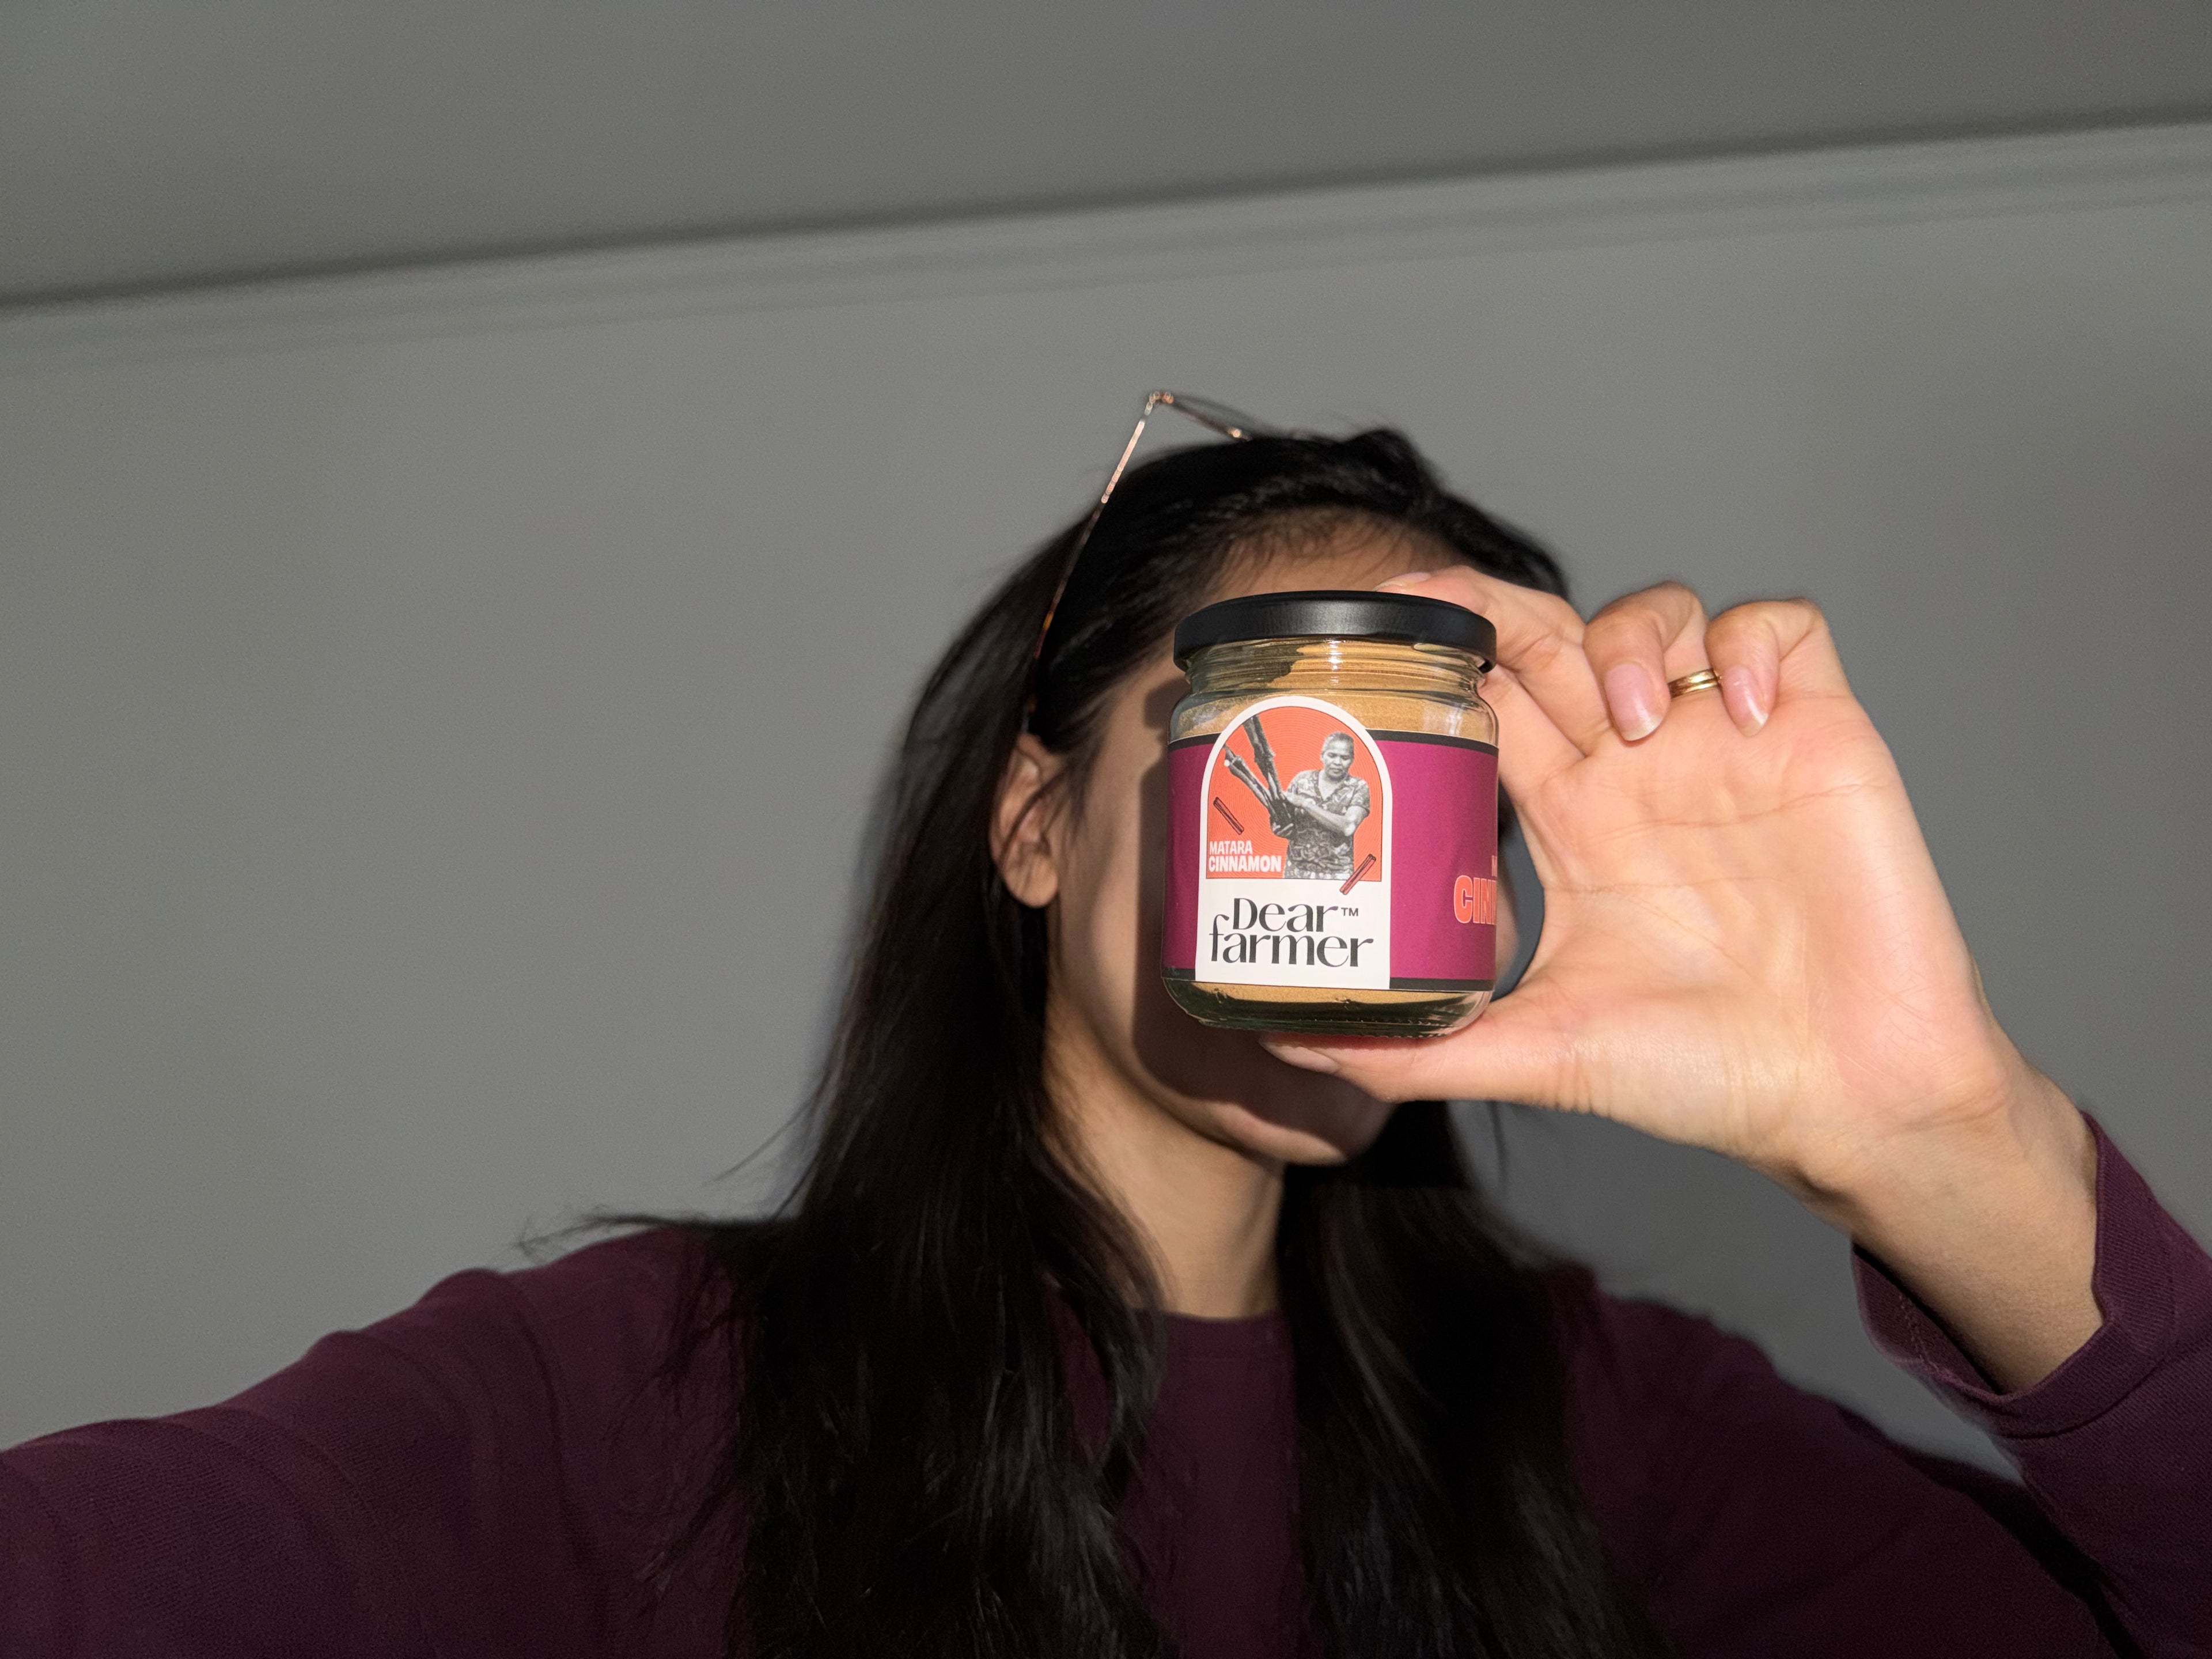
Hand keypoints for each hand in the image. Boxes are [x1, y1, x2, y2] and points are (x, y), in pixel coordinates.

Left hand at [1265, 569, 2099, 1386]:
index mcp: (1573, 822)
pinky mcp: (1820, 734)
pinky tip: (1740, 714)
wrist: (1844, 1098)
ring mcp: (1728, 745)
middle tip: (1460, 611)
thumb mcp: (1539, 1057)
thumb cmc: (1705, 1076)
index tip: (1383, 636)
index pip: (1492, 702)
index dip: (1443, 659)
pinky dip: (1753, 642)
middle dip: (1503, 609)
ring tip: (1632, 721)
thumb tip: (1290, 1047)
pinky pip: (1785, 627)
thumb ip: (1418, 1051)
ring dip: (1628, 636)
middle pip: (1556, 637)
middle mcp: (1641, 769)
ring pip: (1662, 611)